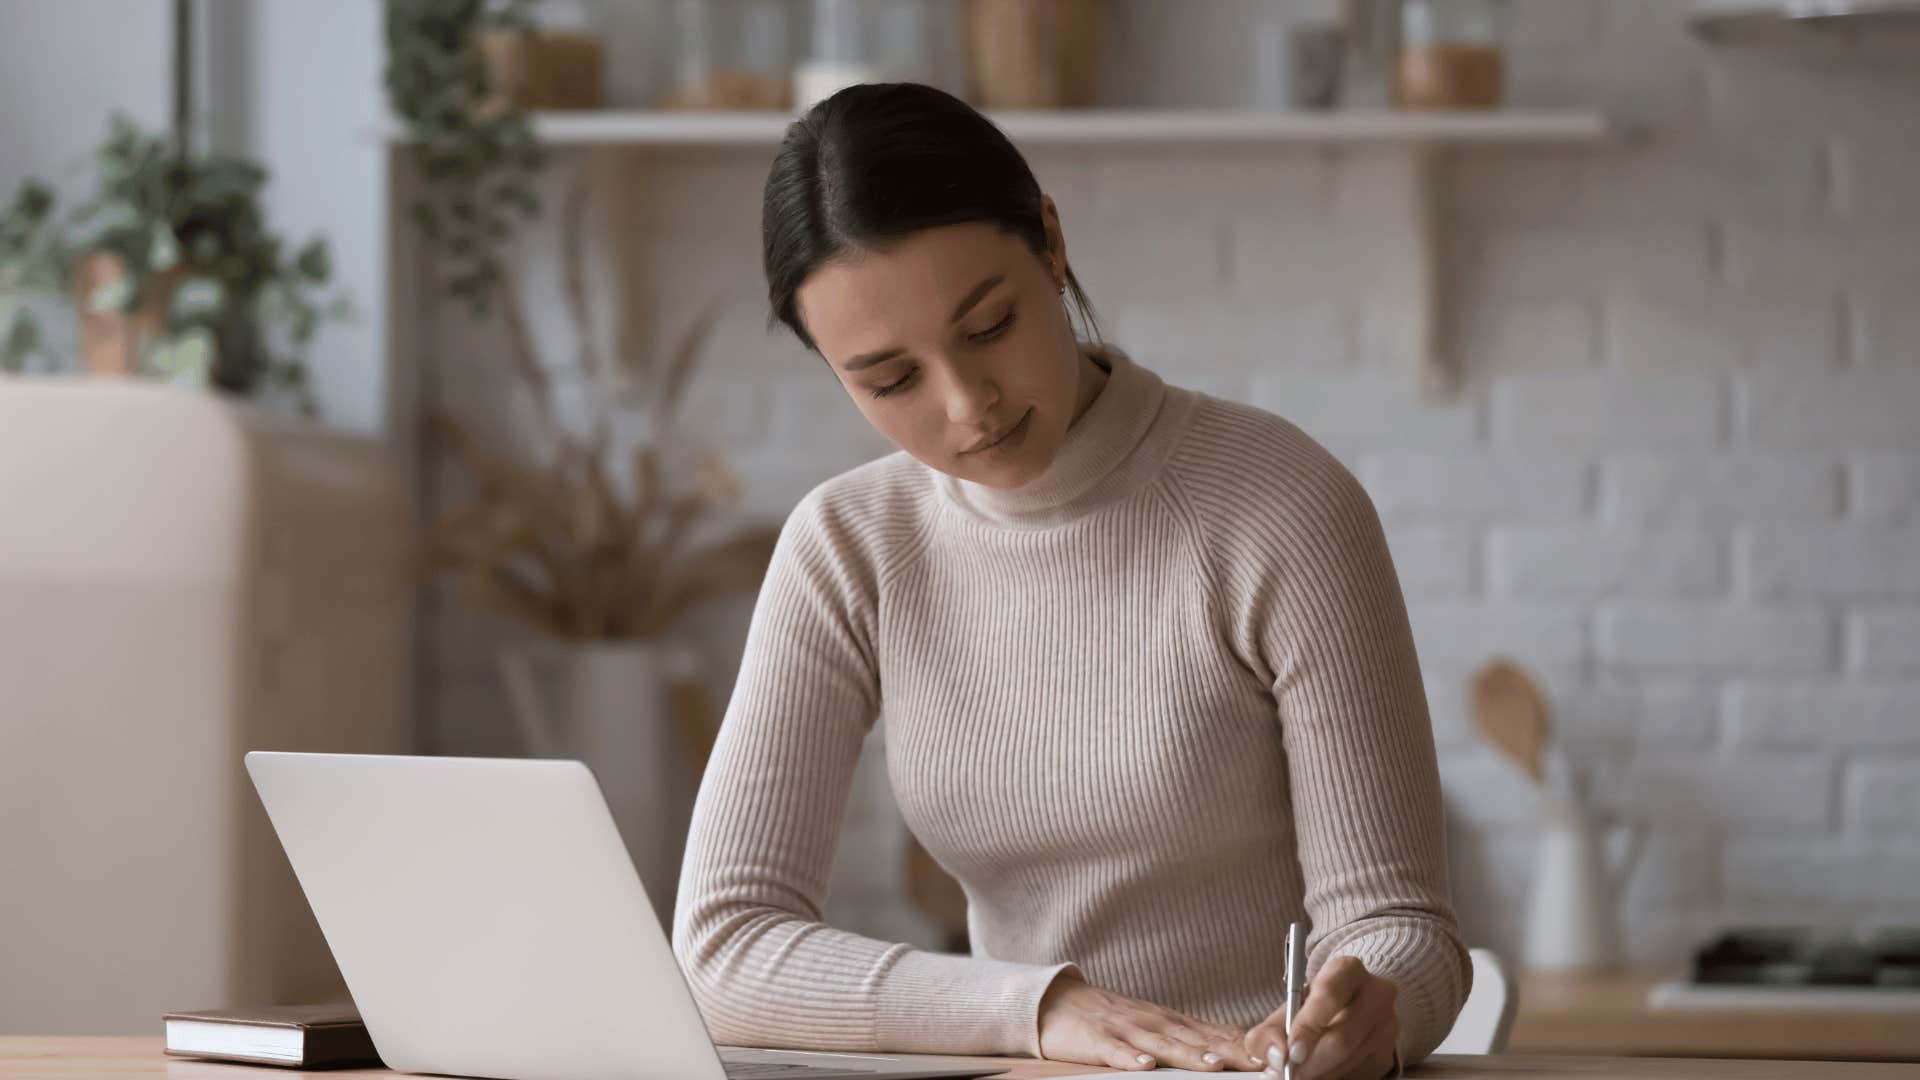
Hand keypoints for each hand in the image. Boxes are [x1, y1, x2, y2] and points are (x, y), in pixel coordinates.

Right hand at [1036, 972, 1260, 1071]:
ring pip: (1163, 1045)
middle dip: (1231, 1054)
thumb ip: (1194, 1036)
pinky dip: (1130, 1059)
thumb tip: (1237, 1045)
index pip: (1217, 1034)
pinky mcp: (1098, 1040)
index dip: (1247, 1047)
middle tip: (1261, 1065)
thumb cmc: (1112, 1018)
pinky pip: (1116, 1052)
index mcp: (1173, 1022)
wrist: (1058, 1002)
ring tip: (1215, 1065)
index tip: (1276, 1058)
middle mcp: (1156, 1024)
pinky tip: (1145, 1066)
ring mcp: (1127, 1031)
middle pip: (1198, 1040)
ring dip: (1190, 1055)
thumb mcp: (1157, 1024)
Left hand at [1242, 955, 1398, 1079]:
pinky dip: (1332, 1076)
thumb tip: (1276, 1054)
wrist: (1345, 1010)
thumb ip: (1268, 1032)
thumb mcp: (1285, 1011)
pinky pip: (1357, 1072)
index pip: (1330, 994)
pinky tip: (1318, 1073)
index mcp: (1348, 970)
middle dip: (1310, 1060)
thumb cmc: (1312, 1007)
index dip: (1308, 1026)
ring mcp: (1387, 1025)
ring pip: (1349, 1059)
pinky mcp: (1387, 1053)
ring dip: (1319, 1072)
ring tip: (1298, 1072)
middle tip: (1289, 1072)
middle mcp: (1376, 993)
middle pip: (1343, 1036)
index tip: (1290, 1050)